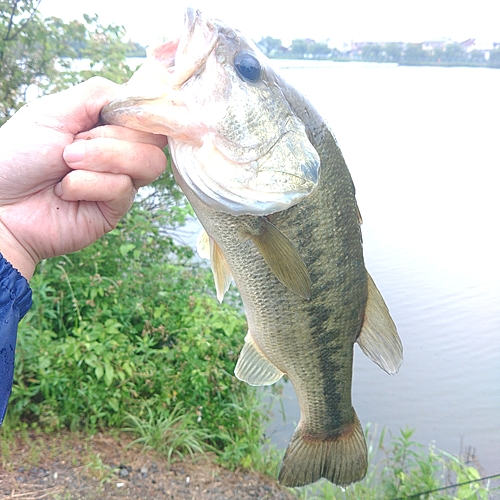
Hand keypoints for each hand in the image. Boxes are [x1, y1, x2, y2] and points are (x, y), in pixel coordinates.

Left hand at [0, 77, 167, 279]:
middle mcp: (119, 154)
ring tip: (67, 164)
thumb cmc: (17, 156)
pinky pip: (122, 188)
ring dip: (103, 158)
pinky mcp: (116, 209)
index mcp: (106, 127)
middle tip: (71, 146)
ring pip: (149, 163)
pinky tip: (64, 191)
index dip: (144, 114)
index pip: (149, 116)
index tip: (118, 115)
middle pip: (154, 139)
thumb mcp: (54, 110)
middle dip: (111, 138)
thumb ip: (98, 95)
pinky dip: (87, 184)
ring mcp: (120, 182)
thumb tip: (139, 95)